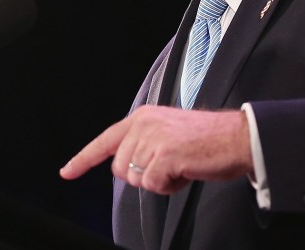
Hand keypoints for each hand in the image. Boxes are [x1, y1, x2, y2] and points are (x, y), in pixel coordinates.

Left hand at [59, 105, 253, 194]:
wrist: (238, 137)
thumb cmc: (208, 140)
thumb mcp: (167, 133)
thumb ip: (144, 144)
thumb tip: (127, 166)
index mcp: (142, 117)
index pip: (105, 141)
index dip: (83, 159)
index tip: (66, 172)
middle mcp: (142, 125)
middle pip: (120, 169)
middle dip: (142, 176)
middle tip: (171, 165)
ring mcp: (151, 139)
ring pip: (136, 180)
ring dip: (159, 182)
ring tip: (181, 165)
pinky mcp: (163, 155)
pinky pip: (153, 186)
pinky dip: (169, 187)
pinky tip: (185, 171)